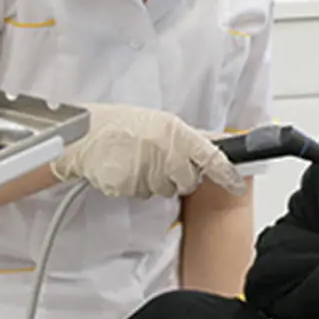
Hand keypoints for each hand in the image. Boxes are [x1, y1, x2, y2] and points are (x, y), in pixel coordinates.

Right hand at [51, 103, 244, 198]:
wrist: (83, 134)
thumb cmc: (119, 125)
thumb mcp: (158, 123)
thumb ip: (184, 139)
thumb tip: (212, 149)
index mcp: (175, 132)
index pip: (210, 156)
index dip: (226, 173)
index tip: (236, 184)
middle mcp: (165, 151)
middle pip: (187, 181)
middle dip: (177, 177)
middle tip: (159, 162)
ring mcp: (146, 170)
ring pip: (163, 190)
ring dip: (153, 181)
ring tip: (135, 161)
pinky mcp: (128, 185)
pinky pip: (140, 194)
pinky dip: (133, 186)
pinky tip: (123, 169)